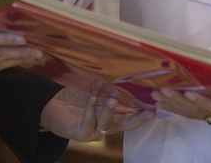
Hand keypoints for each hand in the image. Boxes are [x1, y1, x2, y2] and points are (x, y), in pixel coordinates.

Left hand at [40, 86, 155, 140]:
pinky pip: (89, 122)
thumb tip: (123, 76)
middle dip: (139, 118)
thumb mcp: (95, 87)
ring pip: (108, 123)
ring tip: (113, 99)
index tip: (157, 104)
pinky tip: (91, 97)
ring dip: (110, 110)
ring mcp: (96, 130)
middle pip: (127, 123)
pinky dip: (91, 109)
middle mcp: (109, 124)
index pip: (134, 112)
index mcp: (116, 113)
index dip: (145, 109)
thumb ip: (108, 85)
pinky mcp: (82, 133)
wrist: (53, 105)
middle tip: (150, 112)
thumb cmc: (77, 95)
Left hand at [152, 81, 210, 126]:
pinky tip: (164, 103)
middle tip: (162, 91)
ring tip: (157, 97)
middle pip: (200, 112)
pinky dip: (179, 108)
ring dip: (174, 106)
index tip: (187, 92)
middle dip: (179, 102)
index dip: (202, 101)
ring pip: (194, 115)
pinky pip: (194, 114)